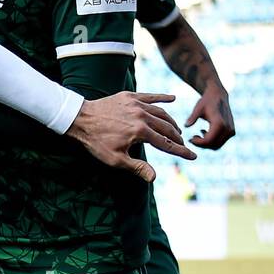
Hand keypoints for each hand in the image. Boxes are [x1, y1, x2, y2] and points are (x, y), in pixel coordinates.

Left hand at [65, 93, 195, 182]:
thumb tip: (154, 177)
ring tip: (176, 130)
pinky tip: (173, 98)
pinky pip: (150, 96)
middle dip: (177, 138)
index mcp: (141, 131)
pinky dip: (162, 97)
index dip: (181, 151)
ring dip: (171, 122)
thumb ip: (137, 167)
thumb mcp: (115, 159)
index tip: (193, 156)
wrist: (79, 118)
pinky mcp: (129, 96)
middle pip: (167, 128)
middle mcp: (142, 116)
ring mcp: (136, 104)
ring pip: (161, 113)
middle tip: (182, 144)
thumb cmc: (96, 141)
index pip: (167, 144)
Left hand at [187, 85, 234, 149]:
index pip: (208, 141)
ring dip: (206, 144)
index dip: (198, 143)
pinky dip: (212, 141)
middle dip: (201, 145)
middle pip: (213, 145)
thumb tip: (186, 126)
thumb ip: (192, 117)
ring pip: (217, 146)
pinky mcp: (231, 132)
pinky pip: (221, 142)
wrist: (218, 96)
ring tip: (197, 135)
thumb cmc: (206, 101)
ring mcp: (231, 131)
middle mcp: (228, 129)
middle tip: (192, 138)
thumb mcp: (198, 108)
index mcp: (220, 123)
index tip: (190, 139)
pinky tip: (204, 132)